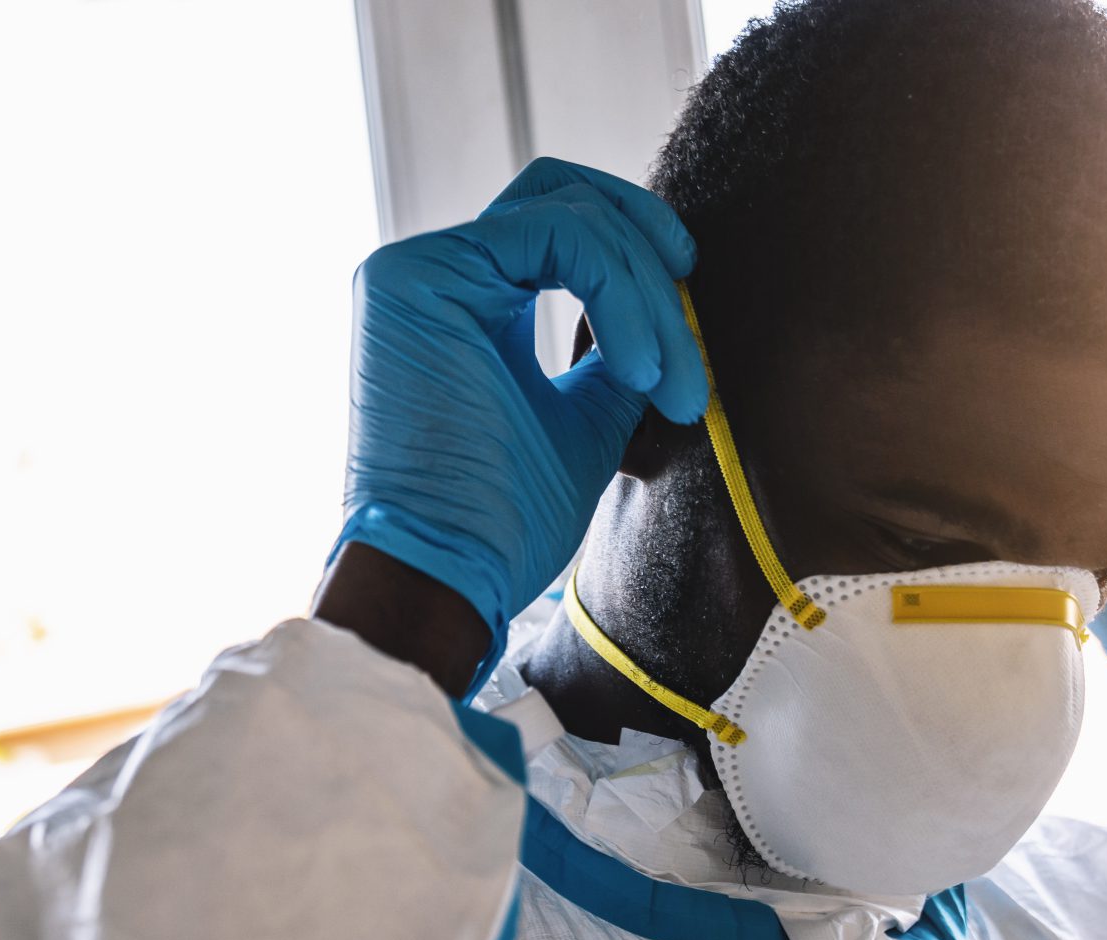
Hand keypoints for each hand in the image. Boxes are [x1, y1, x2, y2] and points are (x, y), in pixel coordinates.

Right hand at [325, 158, 706, 689]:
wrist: (448, 577)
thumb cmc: (507, 522)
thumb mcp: (587, 417)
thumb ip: (615, 350)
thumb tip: (673, 302)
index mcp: (466, 302)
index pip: (561, 225)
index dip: (639, 254)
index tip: (689, 333)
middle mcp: (433, 274)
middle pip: (564, 194)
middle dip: (649, 253)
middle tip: (690, 351)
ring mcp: (417, 268)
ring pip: (570, 213)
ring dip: (645, 293)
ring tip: (671, 387)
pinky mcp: (415, 275)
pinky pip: (555, 235)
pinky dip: (619, 293)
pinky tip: (639, 371)